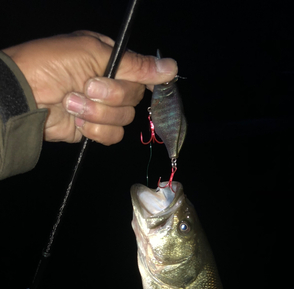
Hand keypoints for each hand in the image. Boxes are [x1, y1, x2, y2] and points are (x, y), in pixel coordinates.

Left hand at [2, 31, 177, 144]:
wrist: (25, 97)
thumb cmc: (53, 64)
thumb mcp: (94, 53)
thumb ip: (135, 64)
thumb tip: (172, 67)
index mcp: (111, 60)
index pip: (141, 73)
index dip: (141, 79)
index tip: (130, 81)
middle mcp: (109, 84)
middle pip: (134, 98)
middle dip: (110, 95)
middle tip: (86, 86)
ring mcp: (102, 109)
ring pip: (124, 119)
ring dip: (97, 113)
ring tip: (72, 103)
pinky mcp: (94, 129)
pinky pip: (112, 135)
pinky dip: (95, 130)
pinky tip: (77, 121)